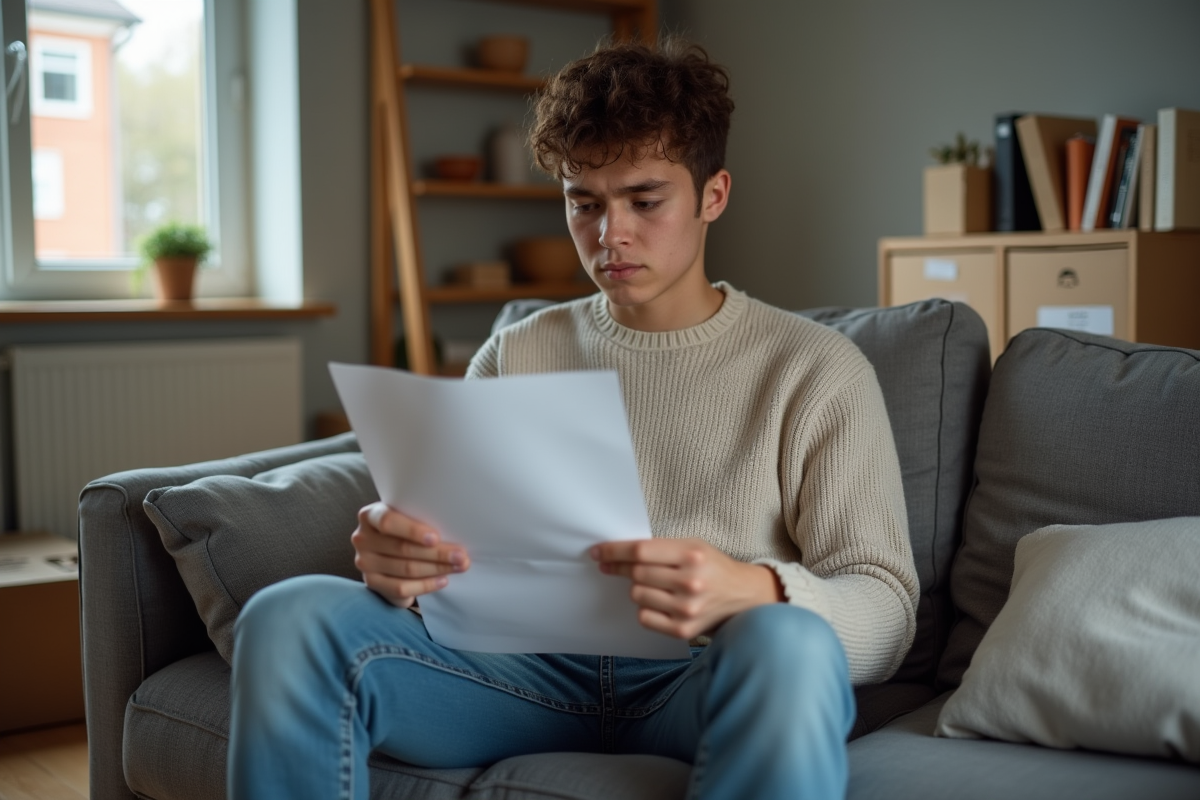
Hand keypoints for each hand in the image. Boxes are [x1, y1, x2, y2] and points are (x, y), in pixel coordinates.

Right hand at [351, 502, 468, 607]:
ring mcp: (364, 563)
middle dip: (437, 553)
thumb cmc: (405, 529)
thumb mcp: (408, 517)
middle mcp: (362, 538)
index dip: (412, 530)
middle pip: (402, 548)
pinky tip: (443, 580)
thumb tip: (455, 529)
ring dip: (437, 568)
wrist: (390, 551)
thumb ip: (421, 518)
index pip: (387, 521)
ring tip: (459, 566)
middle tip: (461, 555)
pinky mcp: (372, 583)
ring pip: (405, 569)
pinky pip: (401, 588)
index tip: (436, 538)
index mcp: (370, 516)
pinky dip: (426, 585)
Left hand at [590, 538, 782, 639]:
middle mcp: (691, 581)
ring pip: (637, 595)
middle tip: (614, 566)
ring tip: (654, 585)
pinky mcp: (683, 630)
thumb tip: (617, 554)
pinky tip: (659, 602)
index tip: (598, 552)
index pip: (641, 552)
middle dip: (620, 568)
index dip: (614, 551)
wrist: (743, 596)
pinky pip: (644, 618)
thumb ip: (660, 548)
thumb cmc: (712, 566)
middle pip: (636, 573)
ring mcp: (687, 608)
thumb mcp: (692, 546)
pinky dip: (646, 609)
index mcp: (692, 554)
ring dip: (638, 589)